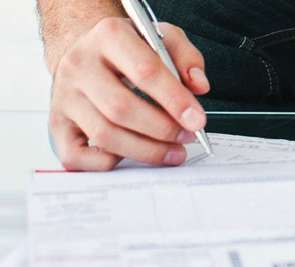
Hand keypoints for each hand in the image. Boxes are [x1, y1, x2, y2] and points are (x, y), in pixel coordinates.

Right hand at [48, 18, 209, 170]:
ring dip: (146, 150)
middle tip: (187, 137)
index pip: (144, 71)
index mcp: (109, 36)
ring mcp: (63, 96)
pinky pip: (77, 156)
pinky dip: (106, 164)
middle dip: (162, 130)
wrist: (89, 53)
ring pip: (104, 135)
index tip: (197, 120)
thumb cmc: (131, 50)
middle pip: (121, 108)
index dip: (175, 100)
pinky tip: (132, 155)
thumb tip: (199, 87)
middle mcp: (79, 65)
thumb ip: (187, 59)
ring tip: (173, 151)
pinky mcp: (57, 124)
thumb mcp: (164, 39)